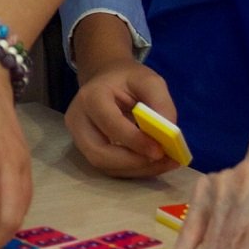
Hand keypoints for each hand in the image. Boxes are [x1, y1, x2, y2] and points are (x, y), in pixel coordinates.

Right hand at [66, 60, 180, 178]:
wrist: (106, 79)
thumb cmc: (127, 80)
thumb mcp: (149, 81)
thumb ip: (161, 105)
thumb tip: (170, 137)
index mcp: (91, 96)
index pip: (110, 124)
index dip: (135, 140)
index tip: (160, 150)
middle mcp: (78, 120)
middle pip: (99, 153)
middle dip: (133, 162)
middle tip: (162, 160)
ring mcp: (78, 137)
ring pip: (104, 165)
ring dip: (136, 169)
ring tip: (164, 162)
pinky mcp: (86, 149)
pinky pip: (109, 167)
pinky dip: (133, 169)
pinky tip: (152, 162)